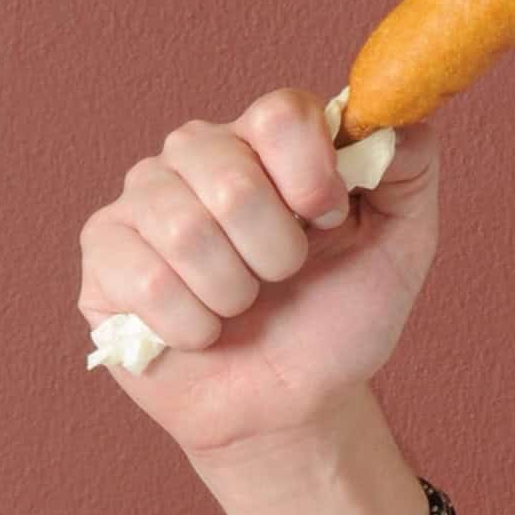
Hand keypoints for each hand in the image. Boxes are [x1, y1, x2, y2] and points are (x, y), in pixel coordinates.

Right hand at [77, 88, 441, 460]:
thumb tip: (392, 116)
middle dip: (277, 248)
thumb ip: (411, 165)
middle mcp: (201, 152)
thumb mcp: (404, 240)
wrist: (293, 401)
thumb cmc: (343, 314)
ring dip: (235, 291)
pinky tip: (203, 331)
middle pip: (229, 174)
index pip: (281, 113)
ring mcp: (144, 199)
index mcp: (271, 137)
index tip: (331, 220)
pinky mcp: (104, 253)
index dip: (311, 175)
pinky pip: (146, 281)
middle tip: (285, 275)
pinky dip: (193, 324)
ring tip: (244, 304)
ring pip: (186, 229)